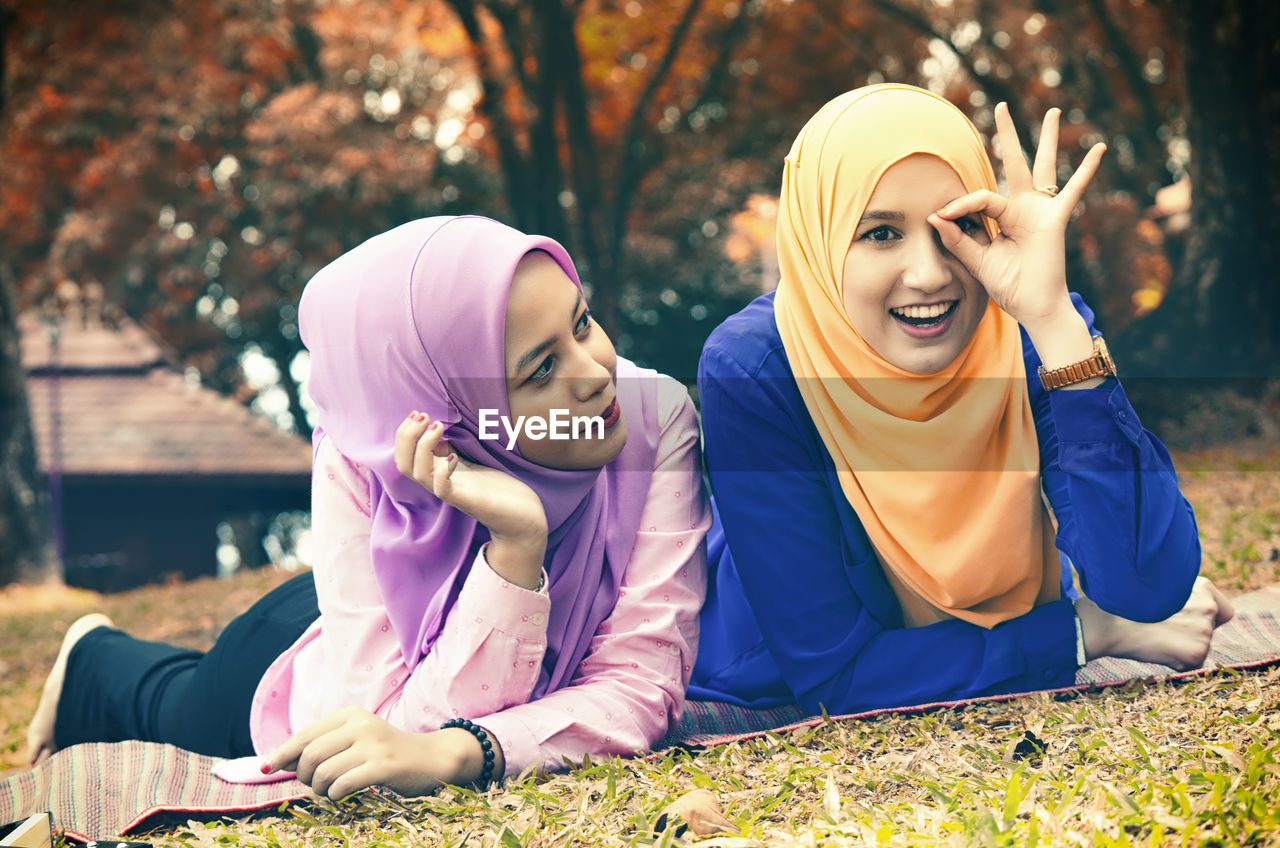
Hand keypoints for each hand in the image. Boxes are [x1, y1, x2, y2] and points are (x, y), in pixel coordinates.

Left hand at [263, 705, 499, 799]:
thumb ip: (323, 745)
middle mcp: (361, 724)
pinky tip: (342, 793)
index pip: (306, 735)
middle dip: (303, 775)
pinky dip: (336, 794)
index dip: (282, 753)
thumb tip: (276, 761)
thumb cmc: (384, 753)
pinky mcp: (384, 766)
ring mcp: (374, 744)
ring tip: (330, 789)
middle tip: (313, 784)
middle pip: (311, 755)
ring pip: (325, 772)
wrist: (431, 759)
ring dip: (320, 788)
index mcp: (351, 714)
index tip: (265, 768)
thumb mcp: (354, 739)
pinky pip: (343, 784)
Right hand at [396, 411, 546, 587]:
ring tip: (437, 426)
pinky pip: (442, 489)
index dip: (405, 433)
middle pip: (404, 464)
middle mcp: (438, 484)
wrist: (522, 518)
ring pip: (418, 474)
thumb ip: (452, 449)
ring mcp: (452, 493)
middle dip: (406, 437)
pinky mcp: (466, 501)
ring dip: (422, 447)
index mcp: (437, 473)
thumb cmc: (499, 489)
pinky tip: (453, 455)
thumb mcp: (471, 462)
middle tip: (421, 416)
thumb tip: (437, 428)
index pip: (405, 456)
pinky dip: (442, 472)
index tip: (417, 413)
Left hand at [929, 102, 1106, 329]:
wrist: (1033, 306)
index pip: (978, 198)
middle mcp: (1021, 207)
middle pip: (1013, 163)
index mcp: (1001, 217)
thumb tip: (935, 215)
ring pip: (1042, 167)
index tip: (939, 215)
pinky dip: (1086, 172)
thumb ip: (958, 239)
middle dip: (1007, 135)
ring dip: (1047, 139)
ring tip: (1053, 111)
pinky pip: (1073, 191)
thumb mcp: (976, 261)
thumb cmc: (1009, 285)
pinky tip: (1099, 149)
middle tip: (1000, 105)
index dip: (958, 205)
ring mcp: (1039, 210)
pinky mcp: (1055, 219)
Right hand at [1075, 576, 1234, 670]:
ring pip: (1200, 646)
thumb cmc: (1124, 604)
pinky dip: (1174, 661)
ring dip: (1180, 646)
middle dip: (1191, 632)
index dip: (1204, 616)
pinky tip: (1155, 648)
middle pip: (1211, 629)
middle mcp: (1209, 607)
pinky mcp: (1197, 652)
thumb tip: (1188, 616)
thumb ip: (1182, 598)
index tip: (1183, 618)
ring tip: (1154, 636)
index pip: (1222, 609)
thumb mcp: (1157, 590)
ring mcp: (1205, 631)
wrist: (1107, 622)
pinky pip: (1190, 663)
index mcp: (1202, 587)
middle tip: (1161, 627)